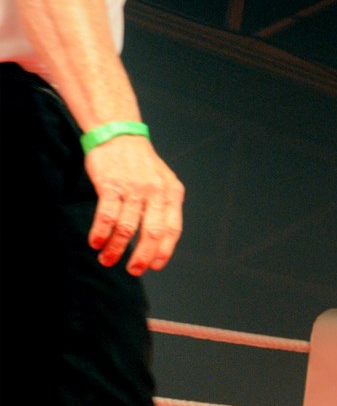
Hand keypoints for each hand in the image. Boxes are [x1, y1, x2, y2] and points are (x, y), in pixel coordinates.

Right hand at [83, 134, 183, 274]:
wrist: (119, 135)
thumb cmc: (140, 164)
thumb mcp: (162, 182)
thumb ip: (163, 207)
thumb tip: (159, 241)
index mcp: (172, 193)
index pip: (172, 228)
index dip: (164, 250)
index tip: (155, 265)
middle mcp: (155, 192)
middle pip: (152, 233)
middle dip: (142, 256)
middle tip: (133, 270)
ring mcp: (133, 188)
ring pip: (126, 227)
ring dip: (115, 248)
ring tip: (107, 260)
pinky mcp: (111, 184)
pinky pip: (107, 215)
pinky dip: (101, 232)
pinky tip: (96, 242)